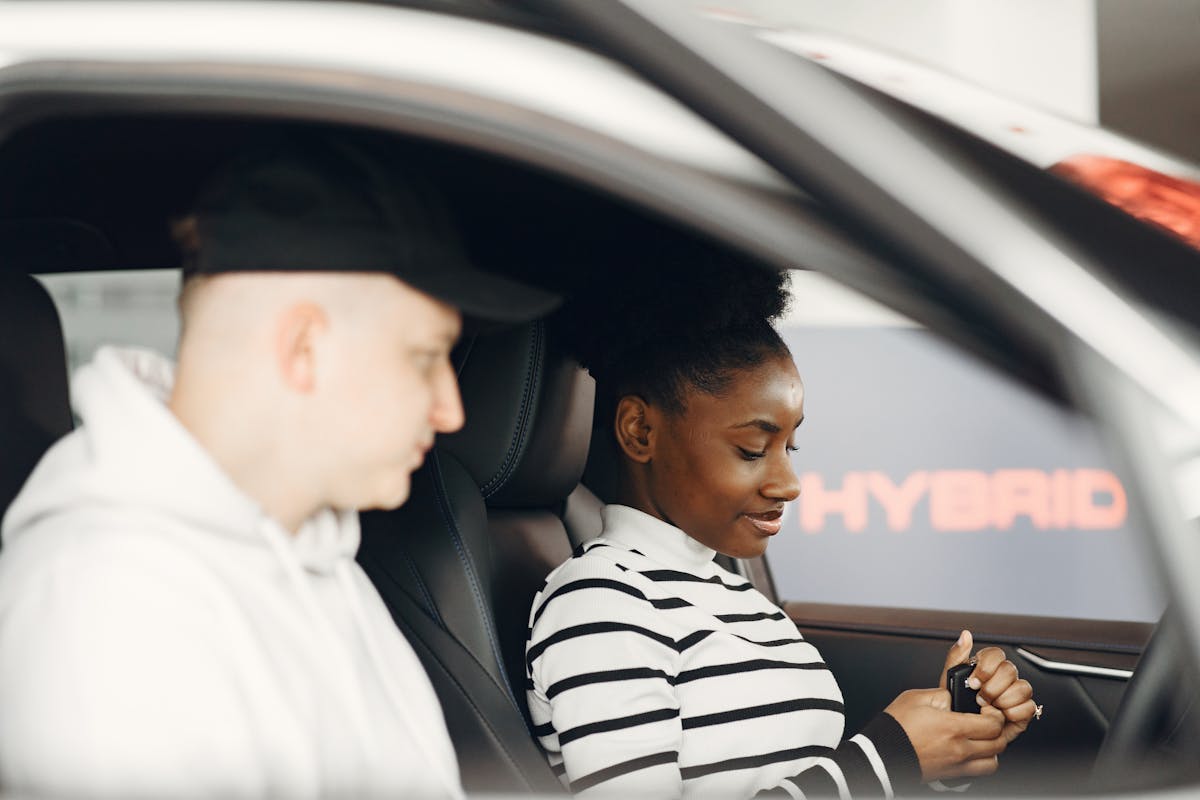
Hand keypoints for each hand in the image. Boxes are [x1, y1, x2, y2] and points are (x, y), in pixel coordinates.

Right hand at [884, 688, 1006, 780]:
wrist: (882, 753)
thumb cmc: (896, 726)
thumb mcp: (917, 697)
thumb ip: (942, 694)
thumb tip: (955, 696)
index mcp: (953, 727)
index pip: (993, 724)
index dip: (995, 714)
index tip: (987, 709)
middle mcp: (959, 749)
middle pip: (998, 744)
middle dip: (998, 730)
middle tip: (988, 721)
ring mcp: (956, 765)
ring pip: (993, 762)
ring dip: (993, 749)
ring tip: (983, 738)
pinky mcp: (951, 775)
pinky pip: (979, 772)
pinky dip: (982, 762)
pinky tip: (972, 751)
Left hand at [941, 630, 1036, 744]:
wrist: (961, 731)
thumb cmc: (955, 705)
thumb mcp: (950, 680)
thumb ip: (957, 656)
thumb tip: (965, 635)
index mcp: (988, 667)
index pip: (997, 654)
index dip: (986, 667)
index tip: (974, 681)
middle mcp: (1004, 678)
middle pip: (1010, 670)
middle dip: (992, 687)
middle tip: (979, 698)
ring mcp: (1015, 694)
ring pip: (1023, 687)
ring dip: (1003, 699)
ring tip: (989, 708)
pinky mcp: (1023, 712)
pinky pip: (1029, 707)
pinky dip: (1014, 713)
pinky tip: (1001, 715)